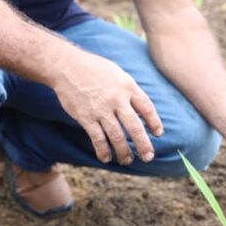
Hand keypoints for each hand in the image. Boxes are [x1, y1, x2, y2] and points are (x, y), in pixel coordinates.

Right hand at [52, 50, 163, 165]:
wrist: (67, 66)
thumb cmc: (94, 68)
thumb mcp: (117, 73)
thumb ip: (129, 90)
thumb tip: (140, 108)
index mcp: (127, 86)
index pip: (147, 107)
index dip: (154, 122)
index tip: (158, 133)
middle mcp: (117, 99)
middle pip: (135, 126)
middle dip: (143, 144)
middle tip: (148, 157)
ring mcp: (101, 109)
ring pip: (117, 136)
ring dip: (124, 152)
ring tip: (127, 160)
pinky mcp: (86, 117)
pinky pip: (97, 138)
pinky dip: (103, 150)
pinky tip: (106, 158)